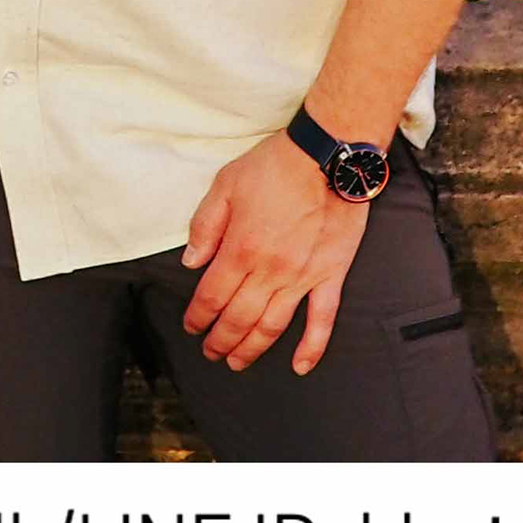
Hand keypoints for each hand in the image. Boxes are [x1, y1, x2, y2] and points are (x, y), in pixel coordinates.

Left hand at [179, 127, 370, 373]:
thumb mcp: (226, 184)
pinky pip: (322, 320)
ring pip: (272, 327)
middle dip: (220, 340)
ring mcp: (302, 278)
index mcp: (241, 249)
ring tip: (237, 362)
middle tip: (210, 351)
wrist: (328, 155)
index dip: (198, 316)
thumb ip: (205, 226)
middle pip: (238, 318)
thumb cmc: (275, 166)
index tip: (191, 326)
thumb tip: (191, 262)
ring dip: (251, 349)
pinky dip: (311, 347)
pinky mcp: (331, 276)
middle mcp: (270, 271)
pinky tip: (300, 366)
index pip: (212, 296)